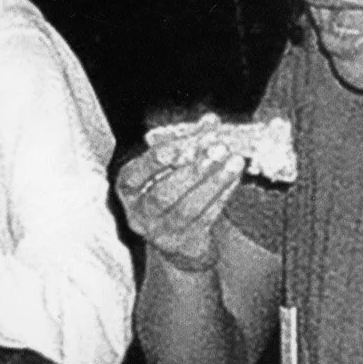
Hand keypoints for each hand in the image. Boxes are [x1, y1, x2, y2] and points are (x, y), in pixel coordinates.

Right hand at [114, 139, 244, 270]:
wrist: (180, 238)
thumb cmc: (172, 190)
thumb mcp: (170, 165)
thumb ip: (186, 142)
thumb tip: (210, 120)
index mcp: (127, 188)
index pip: (136, 173)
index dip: (161, 157)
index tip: (186, 142)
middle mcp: (138, 213)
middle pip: (163, 193)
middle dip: (193, 169)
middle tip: (219, 148)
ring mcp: (160, 233)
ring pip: (188, 208)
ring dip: (214, 182)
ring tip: (235, 161)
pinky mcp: (185, 244)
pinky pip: (206, 218)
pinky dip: (223, 195)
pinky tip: (235, 177)